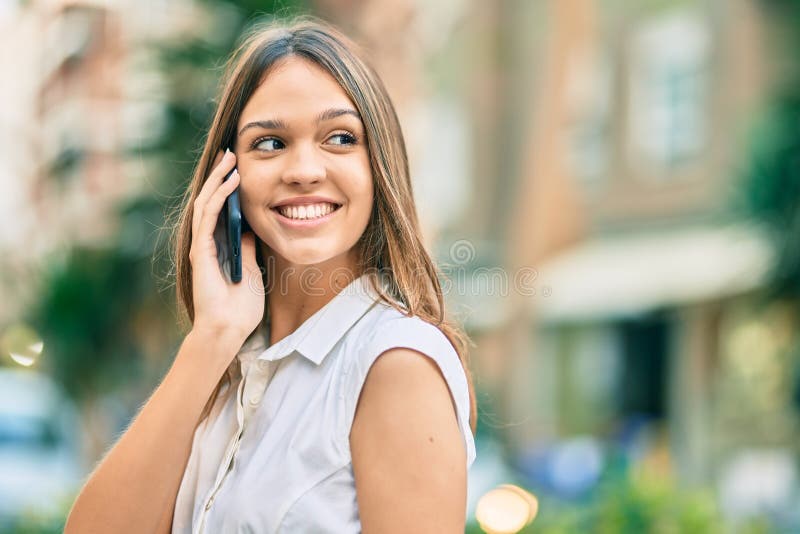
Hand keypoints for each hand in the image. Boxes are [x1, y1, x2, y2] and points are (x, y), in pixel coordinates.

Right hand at [189, 149, 264, 345]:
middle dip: (221, 176)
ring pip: (207, 203)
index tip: (238, 168)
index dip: (228, 188)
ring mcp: (202, 245)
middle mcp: (207, 243)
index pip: (221, 210)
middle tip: (232, 154)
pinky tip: (231, 182)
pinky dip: (220, 196)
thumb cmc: (241, 307)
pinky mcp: (201, 250)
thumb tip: (252, 228)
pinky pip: (209, 216)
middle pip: (211, 201)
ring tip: (231, 159)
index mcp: (219, 247)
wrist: (228, 329)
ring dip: (219, 179)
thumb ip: (248, 248)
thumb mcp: (252, 269)